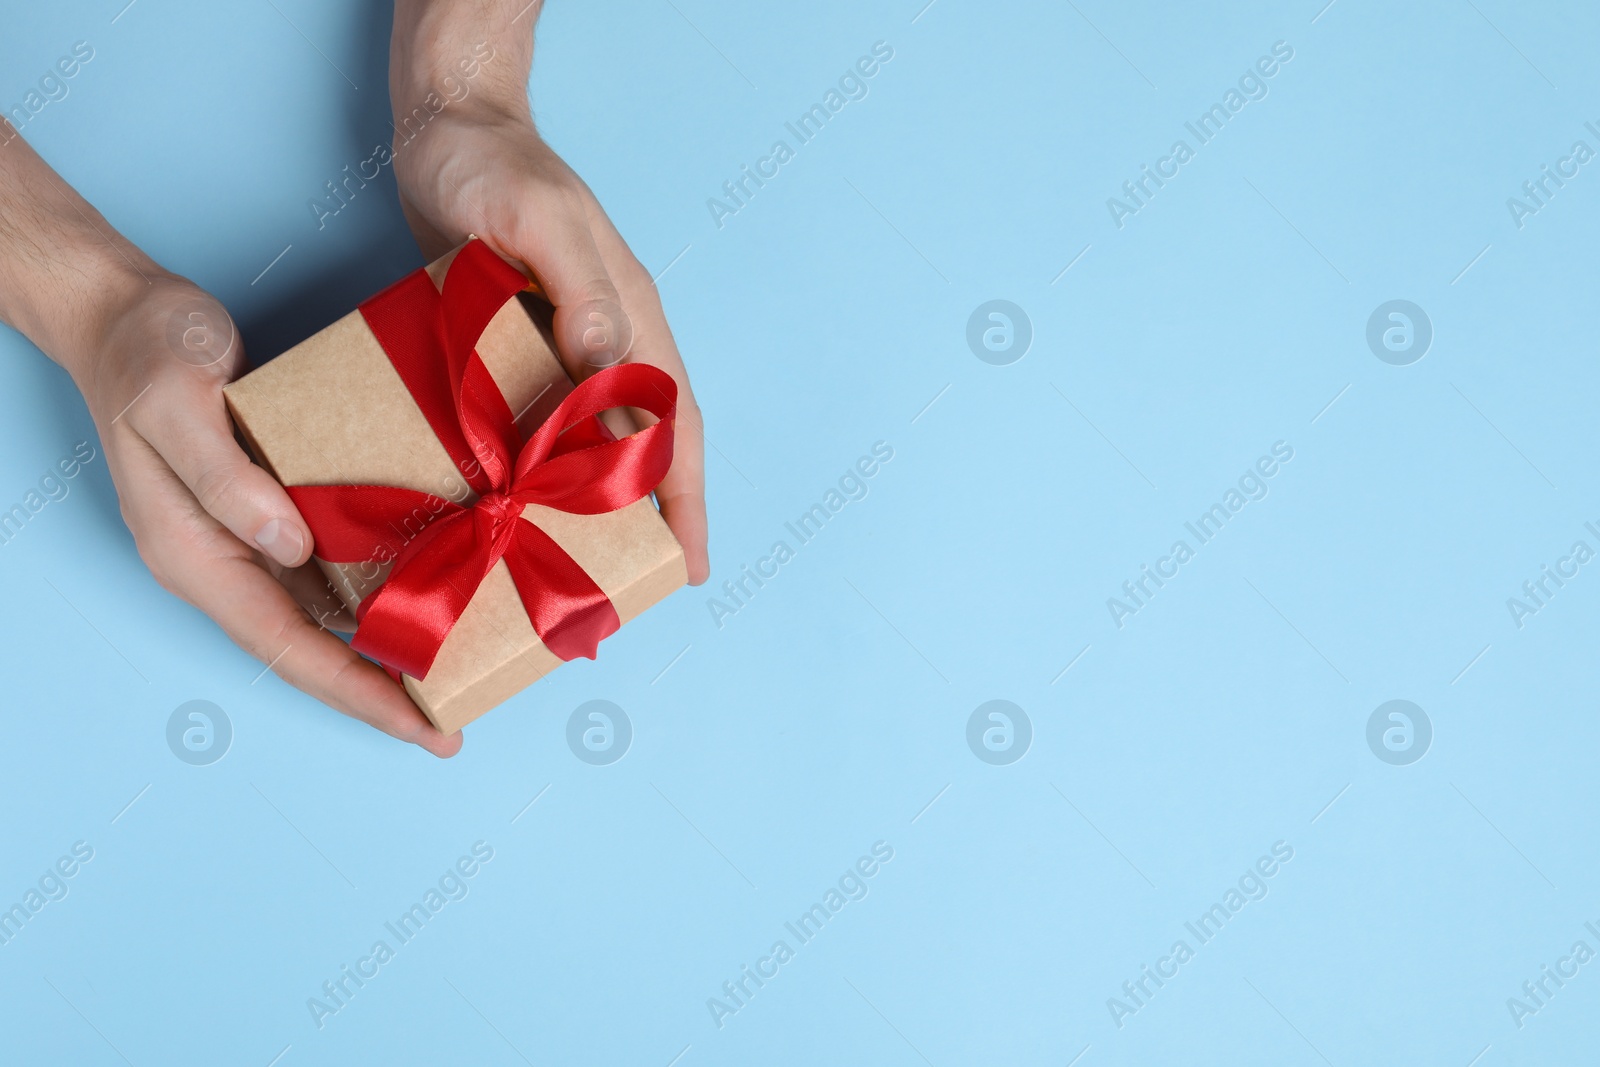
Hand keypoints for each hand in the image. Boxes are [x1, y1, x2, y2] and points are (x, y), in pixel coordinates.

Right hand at [76, 273, 462, 756]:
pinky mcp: (274, 508)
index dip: (355, 691)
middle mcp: (225, 562)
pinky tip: (430, 593)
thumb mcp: (177, 402)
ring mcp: (250, 539)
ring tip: (456, 676)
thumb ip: (227, 479)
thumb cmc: (148, 350)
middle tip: (452, 728)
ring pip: (325, 614)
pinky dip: (379, 588)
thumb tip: (290, 546)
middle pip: (311, 647)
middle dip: (380, 692)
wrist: (129, 314)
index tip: (420, 725)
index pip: (285, 647)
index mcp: (194, 555)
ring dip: (384, 648)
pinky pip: (332, 566)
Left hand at [391, 101, 709, 584]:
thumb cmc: (493, 164)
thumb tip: (611, 368)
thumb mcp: (539, 219)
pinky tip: (502, 505)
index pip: (673, 427)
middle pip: (639, 449)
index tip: (685, 569)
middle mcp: (604, 343)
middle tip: (622, 595)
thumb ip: (582, 291)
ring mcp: (559, 348)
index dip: (682, 502)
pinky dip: (527, 470)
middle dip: (640, 524)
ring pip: (585, 444)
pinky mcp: (511, 348)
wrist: (444, 126)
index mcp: (629, 319)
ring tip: (565, 570)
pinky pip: (530, 423)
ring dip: (583, 507)